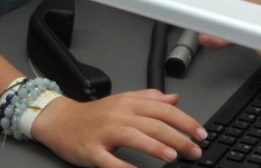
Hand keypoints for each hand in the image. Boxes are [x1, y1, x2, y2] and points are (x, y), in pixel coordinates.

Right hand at [31, 90, 206, 166]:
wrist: (59, 121)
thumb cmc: (93, 115)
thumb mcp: (121, 101)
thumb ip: (148, 99)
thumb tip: (174, 99)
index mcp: (127, 103)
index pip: (162, 109)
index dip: (185, 121)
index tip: (201, 133)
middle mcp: (117, 115)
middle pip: (152, 123)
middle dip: (178, 138)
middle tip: (195, 151)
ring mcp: (104, 133)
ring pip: (134, 136)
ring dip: (155, 146)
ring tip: (173, 156)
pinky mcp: (92, 150)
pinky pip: (110, 160)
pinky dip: (124, 167)